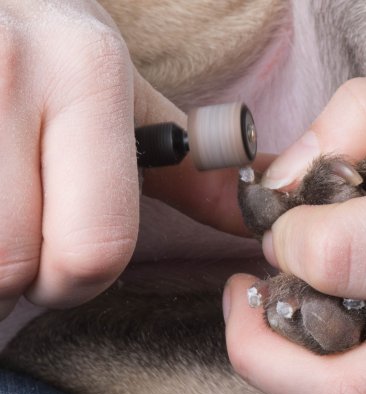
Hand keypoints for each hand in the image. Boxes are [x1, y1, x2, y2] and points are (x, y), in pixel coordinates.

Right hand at [0, 0, 249, 321]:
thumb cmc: (50, 53)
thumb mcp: (122, 95)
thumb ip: (194, 171)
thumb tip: (256, 221)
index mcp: (87, 74)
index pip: (96, 246)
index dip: (80, 282)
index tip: (68, 272)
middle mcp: (10, 72)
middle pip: (12, 265)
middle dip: (21, 280)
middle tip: (22, 249)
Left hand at [225, 66, 365, 393]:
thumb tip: (288, 173)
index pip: (345, 261)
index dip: (289, 239)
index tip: (287, 221)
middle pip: (349, 390)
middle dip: (262, 354)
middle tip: (244, 305)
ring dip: (305, 380)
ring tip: (288, 319)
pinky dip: (365, 392)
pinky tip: (356, 343)